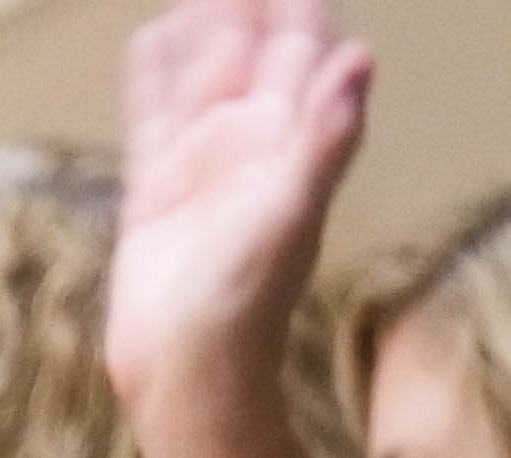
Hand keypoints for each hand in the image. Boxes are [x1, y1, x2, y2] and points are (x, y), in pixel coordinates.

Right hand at [106, 0, 372, 421]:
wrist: (189, 368)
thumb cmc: (247, 300)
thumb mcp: (293, 211)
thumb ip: (327, 134)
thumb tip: (359, 58)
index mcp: (291, 140)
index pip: (302, 50)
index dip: (295, 6)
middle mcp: (252, 143)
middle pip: (253, 50)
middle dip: (246, 5)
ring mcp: (203, 161)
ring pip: (203, 74)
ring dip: (202, 29)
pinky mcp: (157, 186)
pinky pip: (154, 113)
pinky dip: (153, 75)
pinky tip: (151, 39)